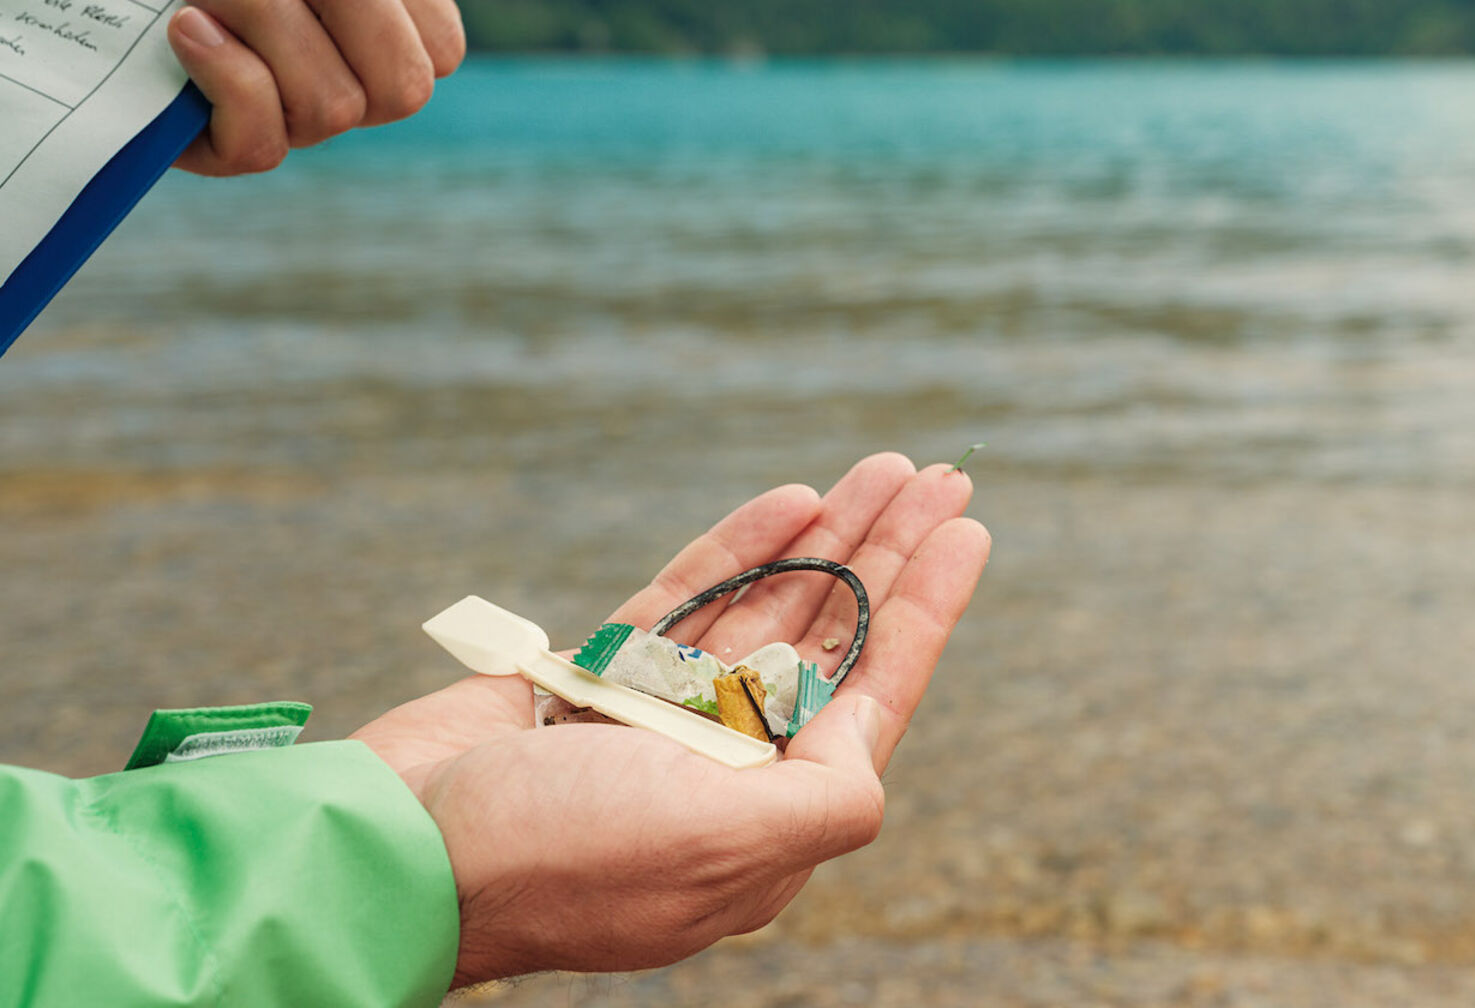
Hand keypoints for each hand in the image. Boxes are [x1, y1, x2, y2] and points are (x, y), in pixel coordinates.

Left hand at [167, 0, 464, 175]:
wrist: (116, 0)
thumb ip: (365, 10)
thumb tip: (410, 56)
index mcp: (386, 30)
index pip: (440, 53)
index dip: (404, 16)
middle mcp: (342, 80)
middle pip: (403, 91)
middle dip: (347, 28)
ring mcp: (290, 121)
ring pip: (333, 112)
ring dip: (271, 36)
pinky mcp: (226, 149)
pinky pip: (260, 146)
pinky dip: (227, 80)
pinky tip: (187, 30)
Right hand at [352, 454, 989, 985]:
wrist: (399, 849)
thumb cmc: (563, 857)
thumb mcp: (727, 846)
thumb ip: (827, 796)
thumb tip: (865, 736)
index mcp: (766, 816)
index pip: (872, 697)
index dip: (927, 608)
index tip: (967, 530)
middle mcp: (724, 767)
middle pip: (829, 640)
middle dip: (887, 555)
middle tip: (939, 477)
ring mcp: (659, 721)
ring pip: (763, 609)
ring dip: (825, 537)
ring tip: (880, 467)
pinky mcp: (594, 680)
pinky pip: (683, 604)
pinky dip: (736, 551)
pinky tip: (788, 502)